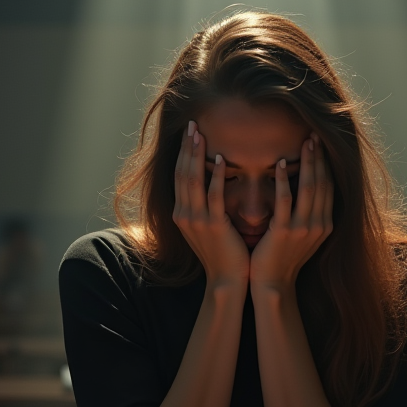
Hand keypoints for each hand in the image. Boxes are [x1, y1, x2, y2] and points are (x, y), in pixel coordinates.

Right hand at [173, 121, 249, 288]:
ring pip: (192, 180)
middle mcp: (184, 214)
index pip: (179, 176)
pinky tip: (221, 159)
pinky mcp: (213, 226)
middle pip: (182, 173)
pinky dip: (215, 176)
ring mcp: (196, 220)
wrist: (227, 281)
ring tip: (200, 133)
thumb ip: (207, 205)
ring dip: (196, 155)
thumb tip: (214, 182)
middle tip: (191, 124)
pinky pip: (212, 196)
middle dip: (186, 148)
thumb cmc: (223, 253)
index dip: (183, 153)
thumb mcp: (208, 226)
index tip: (189, 133)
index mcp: (182, 214)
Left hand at [249, 133, 332, 293]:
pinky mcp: (284, 232)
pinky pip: (285, 201)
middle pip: (323, 182)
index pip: (329, 186)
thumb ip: (307, 214)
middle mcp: (319, 224)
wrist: (273, 286)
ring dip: (307, 162)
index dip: (326, 164)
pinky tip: (278, 163)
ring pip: (309, 188)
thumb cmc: (283, 258)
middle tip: (315, 134)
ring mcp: (303, 228)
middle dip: (320, 157)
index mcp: (324, 223)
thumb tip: (306, 190)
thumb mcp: (303, 235)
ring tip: (305, 141)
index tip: (322, 144)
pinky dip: (283, 180)